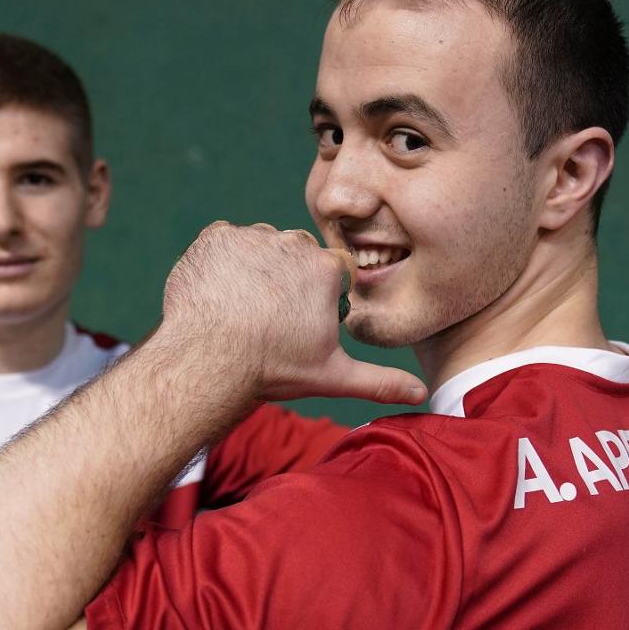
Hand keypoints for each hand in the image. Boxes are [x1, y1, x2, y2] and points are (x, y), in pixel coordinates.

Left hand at [159, 221, 425, 406]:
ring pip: (261, 246)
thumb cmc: (272, 369)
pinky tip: (219, 293)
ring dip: (255, 267)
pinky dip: (222, 262)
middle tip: (269, 317)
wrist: (207, 360)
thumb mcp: (332, 376)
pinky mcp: (215, 237)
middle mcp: (292, 242)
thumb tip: (421, 392)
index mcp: (325, 269)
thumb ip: (379, 381)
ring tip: (242, 307)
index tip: (299, 318)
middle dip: (287, 278)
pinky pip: (224, 243)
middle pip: (296, 255)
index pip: (331, 270)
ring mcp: (251, 236)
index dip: (317, 295)